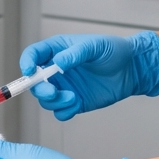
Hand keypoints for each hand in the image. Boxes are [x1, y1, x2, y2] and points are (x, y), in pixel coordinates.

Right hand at [21, 32, 158, 120]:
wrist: (132, 70)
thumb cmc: (113, 51)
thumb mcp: (94, 47)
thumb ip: (75, 54)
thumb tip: (58, 63)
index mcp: (57, 50)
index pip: (33, 55)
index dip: (26, 63)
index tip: (29, 72)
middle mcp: (56, 70)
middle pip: (34, 82)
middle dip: (40, 89)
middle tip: (52, 92)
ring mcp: (64, 87)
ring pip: (45, 99)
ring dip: (54, 102)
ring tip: (72, 98)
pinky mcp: (74, 101)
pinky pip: (60, 112)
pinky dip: (64, 111)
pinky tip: (76, 104)